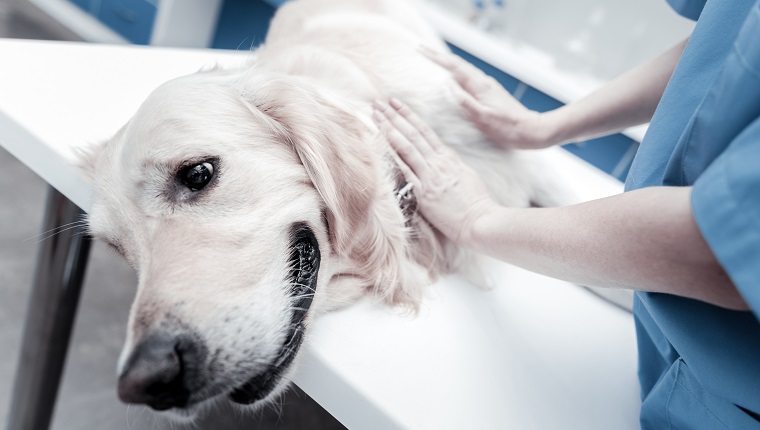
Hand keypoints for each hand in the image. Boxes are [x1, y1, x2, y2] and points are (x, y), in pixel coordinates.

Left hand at [372, 98, 499, 245]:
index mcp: (448, 158)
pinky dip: (394, 155)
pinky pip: (406, 171)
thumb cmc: (476, 202)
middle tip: (378, 103)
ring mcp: (430, 177)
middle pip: (412, 134)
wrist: (481, 221)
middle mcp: (438, 163)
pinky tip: (381, 144)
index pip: (425, 131)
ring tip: (375, 116)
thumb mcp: (466, 176)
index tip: (395, 103)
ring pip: (407, 147)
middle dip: (394, 117)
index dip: (408, 115)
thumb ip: (450, 165)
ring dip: (389, 129)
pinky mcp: (424, 193)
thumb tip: (441, 159)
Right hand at [421, 46, 557, 149]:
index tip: (421, 51)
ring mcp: (488, 87)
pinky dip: (458, 74)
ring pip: (464, 70)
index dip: (436, 58)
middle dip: (439, 57)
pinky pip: (470, 78)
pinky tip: (455, 79)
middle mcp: (484, 82)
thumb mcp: (483, 118)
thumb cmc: (507, 129)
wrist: (531, 130)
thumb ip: (465, 101)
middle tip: (423, 51)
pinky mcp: (491, 93)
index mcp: (479, 86)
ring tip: (434, 61)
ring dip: (448, 64)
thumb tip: (447, 85)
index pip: (454, 67)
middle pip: (458, 64)